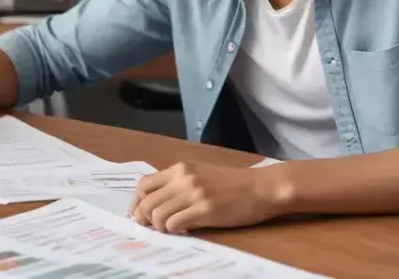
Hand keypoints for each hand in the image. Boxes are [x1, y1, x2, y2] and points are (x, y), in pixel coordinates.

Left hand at [128, 161, 284, 233]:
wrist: (262, 188)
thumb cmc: (234, 183)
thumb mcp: (202, 174)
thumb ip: (180, 183)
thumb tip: (157, 202)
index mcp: (181, 168)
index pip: (144, 184)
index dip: (136, 202)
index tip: (138, 215)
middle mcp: (184, 178)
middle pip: (146, 201)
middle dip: (143, 218)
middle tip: (150, 228)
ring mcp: (194, 193)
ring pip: (156, 214)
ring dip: (158, 226)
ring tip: (169, 229)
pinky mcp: (205, 209)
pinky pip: (174, 223)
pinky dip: (173, 230)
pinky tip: (182, 230)